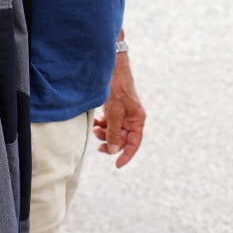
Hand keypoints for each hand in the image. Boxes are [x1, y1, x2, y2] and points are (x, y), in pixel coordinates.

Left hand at [92, 54, 145, 168]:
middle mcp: (132, 118)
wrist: (112, 67)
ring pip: (114, 131)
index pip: (134, 143)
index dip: (126, 155)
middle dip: (110, 141)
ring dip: (104, 132)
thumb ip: (114, 132)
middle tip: (98, 143)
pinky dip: (102, 123)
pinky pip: (109, 122)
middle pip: (122, 138)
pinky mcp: (115, 108)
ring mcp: (123, 113)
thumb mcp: (114, 112)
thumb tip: (113, 150)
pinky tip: (96, 119)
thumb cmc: (117, 88)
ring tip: (95, 127)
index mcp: (137, 119)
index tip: (117, 165)